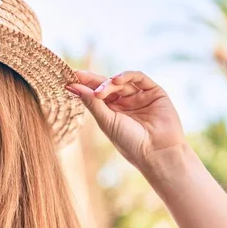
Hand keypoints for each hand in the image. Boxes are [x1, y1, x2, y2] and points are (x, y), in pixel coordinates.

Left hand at [65, 70, 186, 169]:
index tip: (68, 78)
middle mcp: (125, 103)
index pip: (96, 94)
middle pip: (106, 85)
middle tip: (78, 75)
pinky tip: (115, 81)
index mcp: (112, 112)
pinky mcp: (154, 92)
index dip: (83, 86)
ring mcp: (140, 97)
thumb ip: (92, 102)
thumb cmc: (130, 142)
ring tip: (100, 91)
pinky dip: (126, 76)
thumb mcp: (107, 121)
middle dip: (92, 80)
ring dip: (108, 83)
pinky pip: (139, 78)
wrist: (157, 152)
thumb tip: (72, 86)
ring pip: (121, 81)